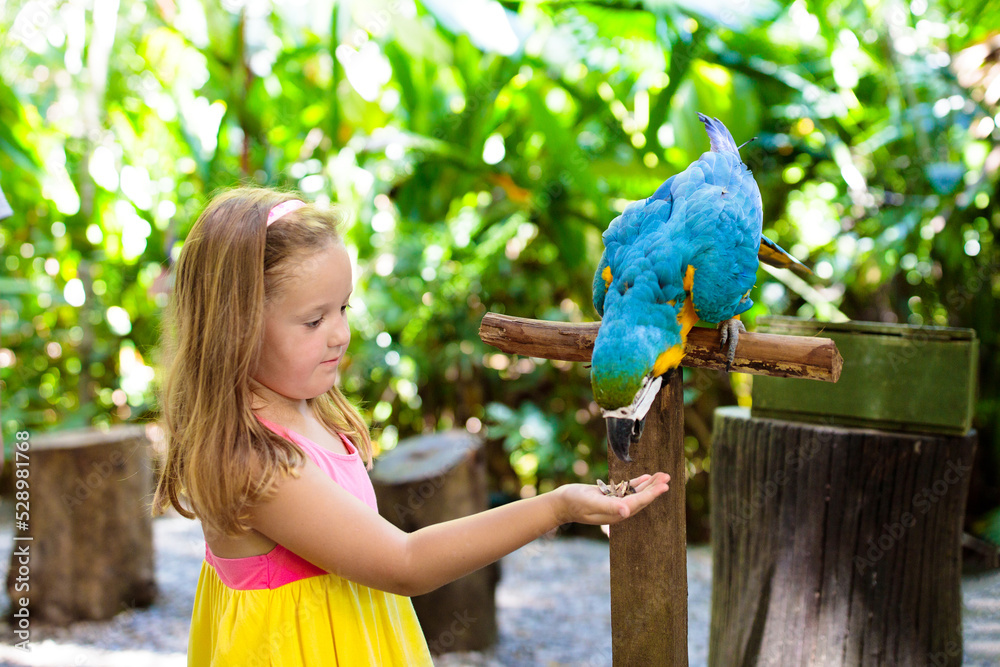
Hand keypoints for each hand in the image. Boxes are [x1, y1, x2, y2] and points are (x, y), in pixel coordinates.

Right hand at [552, 472, 669, 525]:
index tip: (665, 486)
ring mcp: (614, 503)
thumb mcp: (591, 502)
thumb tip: (627, 512)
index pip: (639, 502)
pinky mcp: (609, 497)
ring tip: (661, 475)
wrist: (561, 504)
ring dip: (649, 484)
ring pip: (636, 493)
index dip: (652, 494)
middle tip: (667, 477)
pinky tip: (645, 477)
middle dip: (655, 488)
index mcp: (617, 513)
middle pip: (641, 498)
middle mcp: (618, 510)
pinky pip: (627, 490)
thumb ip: (609, 506)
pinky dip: (637, 484)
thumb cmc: (574, 503)